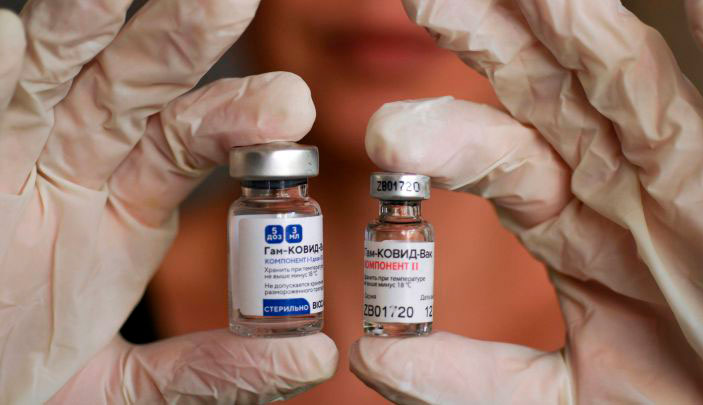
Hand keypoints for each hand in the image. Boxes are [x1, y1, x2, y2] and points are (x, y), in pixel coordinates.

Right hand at [0, 1, 335, 402]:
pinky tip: (7, 38)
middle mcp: (74, 163)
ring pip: (56, 70)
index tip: (291, 108)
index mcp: (126, 206)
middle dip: (183, 41)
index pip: (192, 140)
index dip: (239, 119)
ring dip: (87, 24)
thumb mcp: (122, 387)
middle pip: (139, 85)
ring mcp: (9, 150)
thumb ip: (212, 371)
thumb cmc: (23, 378)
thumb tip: (315, 355)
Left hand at [352, 0, 702, 402]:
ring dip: (573, 19)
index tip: (384, 138)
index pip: (496, 159)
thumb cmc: (684, 404)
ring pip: (622, 71)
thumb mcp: (572, 402)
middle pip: (544, 90)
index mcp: (574, 226)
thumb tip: (374, 354)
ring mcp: (689, 162)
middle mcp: (621, 179)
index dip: (443, 139)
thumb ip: (474, 381)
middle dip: (489, 39)